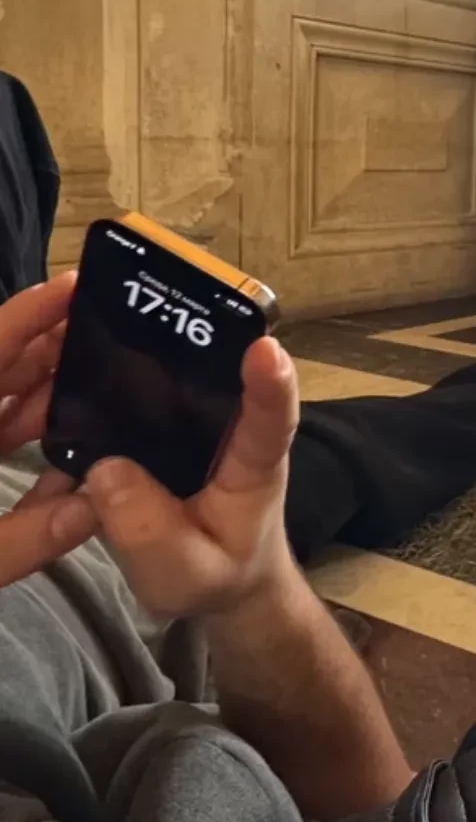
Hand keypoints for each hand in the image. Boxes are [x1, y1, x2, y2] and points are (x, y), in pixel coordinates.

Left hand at [0, 275, 98, 586]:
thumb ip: (26, 537)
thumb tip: (97, 509)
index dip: (31, 312)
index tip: (77, 284)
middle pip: (1, 367)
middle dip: (54, 346)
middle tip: (118, 334)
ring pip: (3, 403)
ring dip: (51, 392)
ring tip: (110, 380)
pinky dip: (32, 436)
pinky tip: (76, 440)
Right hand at [85, 336, 298, 619]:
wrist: (216, 582)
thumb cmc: (217, 576)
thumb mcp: (185, 573)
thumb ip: (150, 531)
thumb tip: (108, 469)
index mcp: (253, 469)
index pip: (272, 423)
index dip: (271, 385)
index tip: (266, 348)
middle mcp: (229, 431)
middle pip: (219, 376)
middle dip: (193, 338)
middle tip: (154, 302)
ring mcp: (194, 424)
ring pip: (174, 379)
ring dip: (143, 352)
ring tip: (101, 323)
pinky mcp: (162, 429)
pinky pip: (140, 399)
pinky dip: (112, 384)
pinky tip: (78, 365)